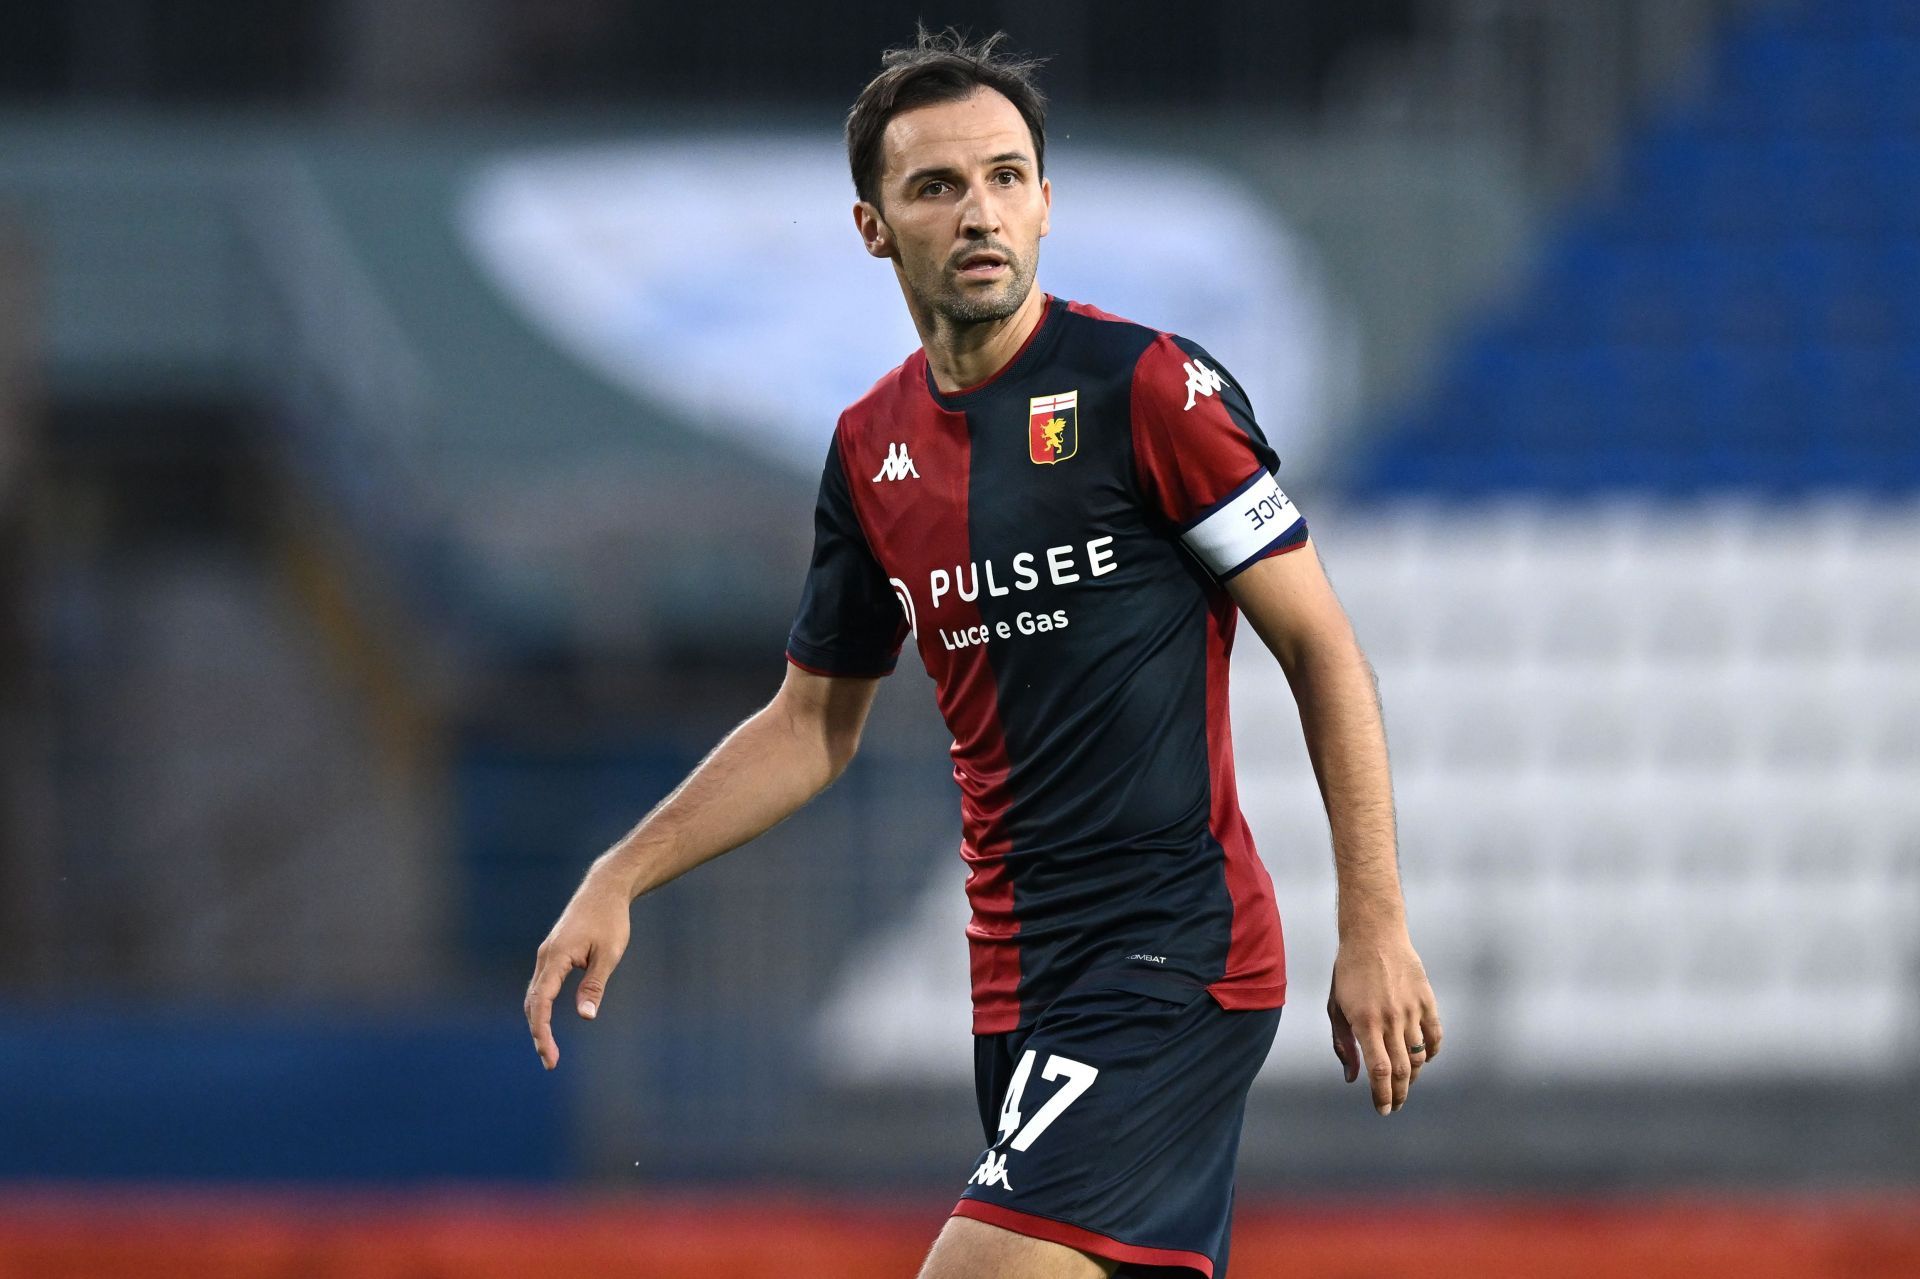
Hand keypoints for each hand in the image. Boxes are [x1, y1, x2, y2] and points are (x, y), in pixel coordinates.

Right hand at [524, 870, 631, 1069]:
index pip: (542, 1002)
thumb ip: (595, 985)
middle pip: (533, 1003)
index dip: (543, 1032)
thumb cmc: (610, 920)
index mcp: (556, 957)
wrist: (603, 890)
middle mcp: (545, 957)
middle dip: (538, 1034)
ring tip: (549, 1050)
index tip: (550, 1056)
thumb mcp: (609, 954)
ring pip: (534, 995)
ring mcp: (546, 955)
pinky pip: (540, 986)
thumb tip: (586, 1016)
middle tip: (550, 1062)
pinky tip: (546, 1022)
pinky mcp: (552, 954)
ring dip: (538, 1022)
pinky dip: (540, 1007)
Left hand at [1328, 927, 1440, 1114]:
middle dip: (1398, 1094)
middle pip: (1401, 1070)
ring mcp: (1411, 1010)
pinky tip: (1421, 1060)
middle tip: (1394, 1105)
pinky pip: (1435, 1037)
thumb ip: (1343, 1044)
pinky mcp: (1427, 1000)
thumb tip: (1351, 1078)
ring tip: (1404, 1084)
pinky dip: (1431, 1054)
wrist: (1373, 935)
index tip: (1382, 1109)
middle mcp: (1391, 1019)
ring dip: (1412, 1077)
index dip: (1382, 1096)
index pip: (1379, 1071)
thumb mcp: (1336, 1008)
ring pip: (1419, 1057)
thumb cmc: (1348, 973)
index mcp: (1365, 1022)